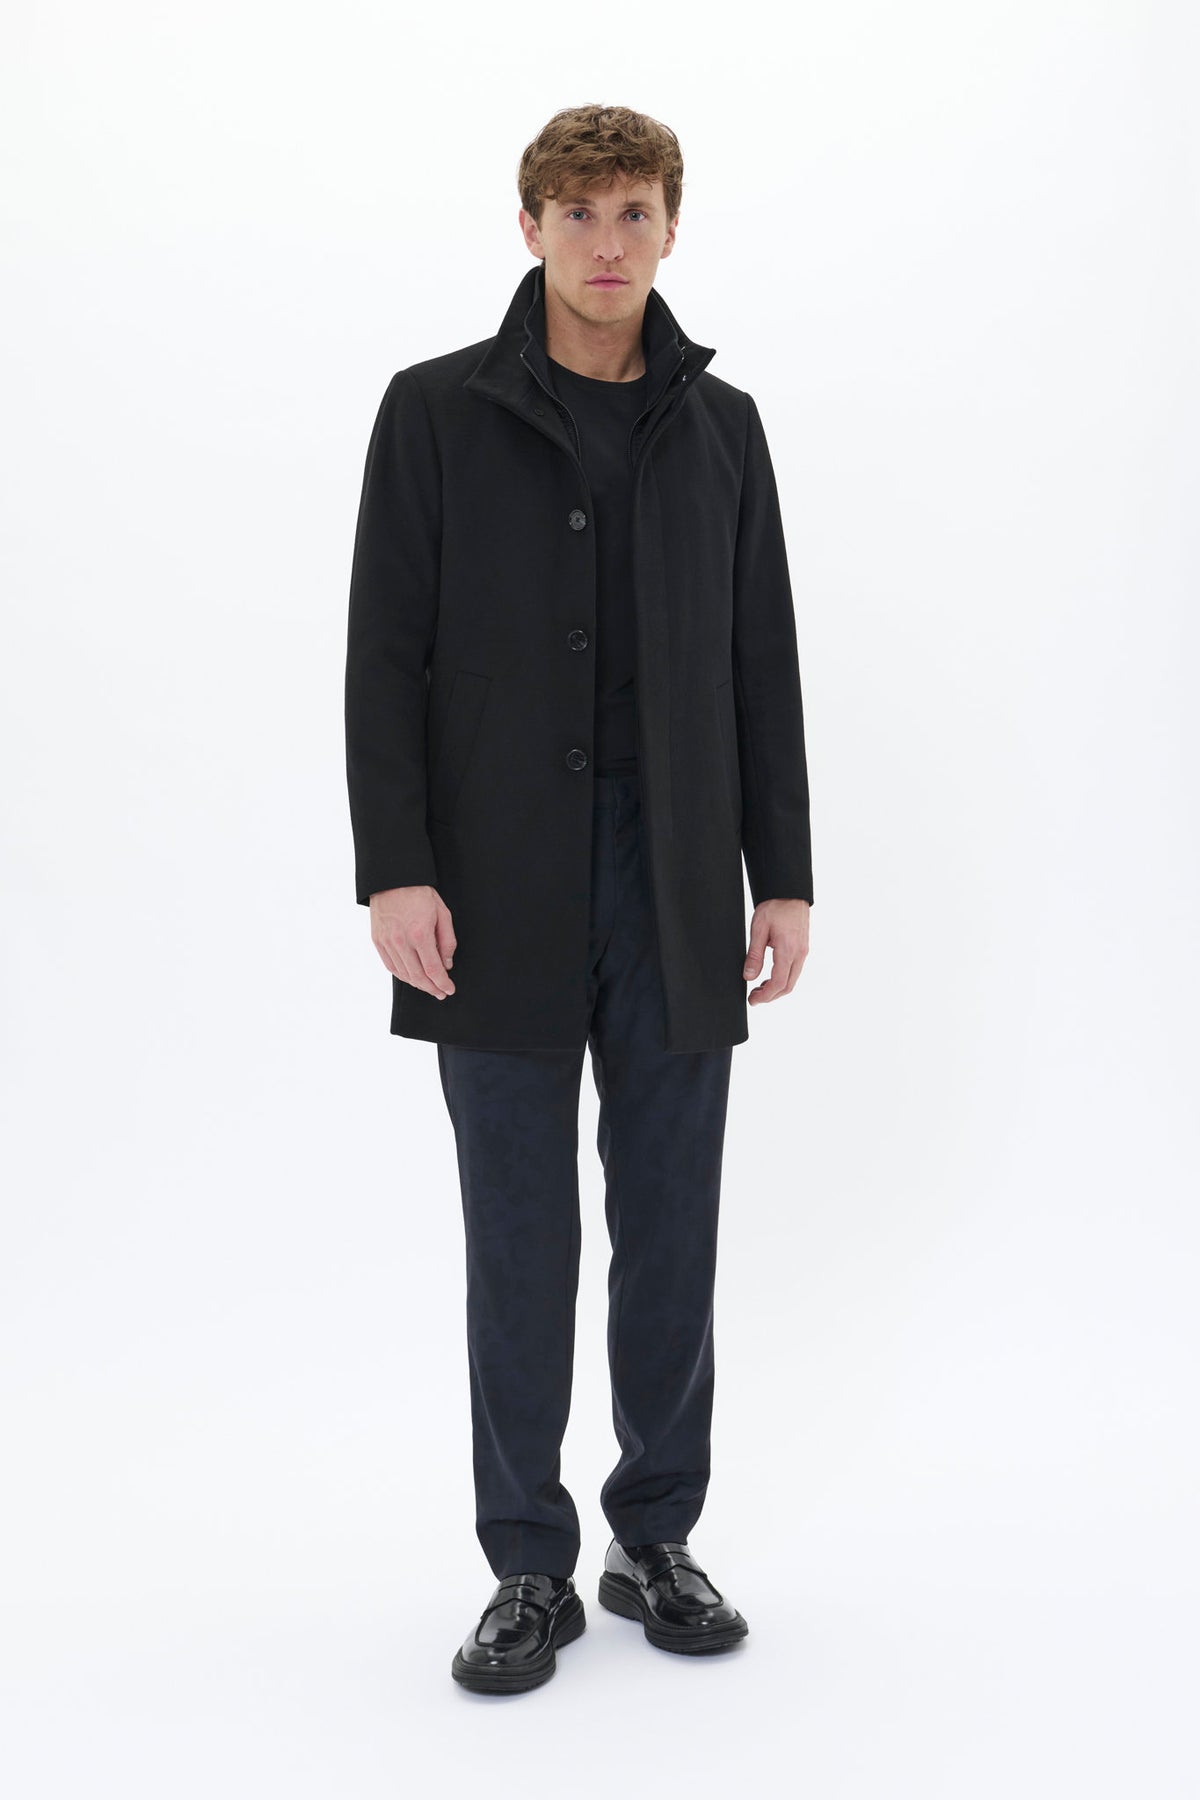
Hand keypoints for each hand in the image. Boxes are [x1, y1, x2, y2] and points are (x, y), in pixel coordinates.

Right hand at [370, 885, 456, 999]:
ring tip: (428, 987)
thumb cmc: (420, 893)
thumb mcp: (442, 913)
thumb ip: (447, 941)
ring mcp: (387, 942)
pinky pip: (390, 966)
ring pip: (403, 974)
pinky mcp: (377, 941)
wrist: (393, 879)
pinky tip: (412, 977)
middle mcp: (401, 941)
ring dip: (418, 984)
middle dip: (432, 988)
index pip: (433, 969)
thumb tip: (447, 964)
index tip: (449, 989)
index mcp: (420, 934)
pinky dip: (402, 975)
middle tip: (441, 993)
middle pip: (418, 977)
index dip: (442, 983)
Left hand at [743, 899, 809, 1005]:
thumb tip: (749, 976)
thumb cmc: (775, 906)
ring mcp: (803, 952)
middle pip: (788, 986)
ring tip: (759, 988)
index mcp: (788, 950)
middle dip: (771, 996)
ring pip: (792, 980)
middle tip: (754, 997)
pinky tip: (770, 976)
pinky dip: (783, 979)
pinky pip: (795, 970)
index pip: (778, 983)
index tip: (753, 1000)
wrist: (789, 891)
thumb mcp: (758, 929)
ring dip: (777, 988)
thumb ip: (754, 955)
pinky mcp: (802, 948)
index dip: (765, 996)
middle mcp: (799, 954)